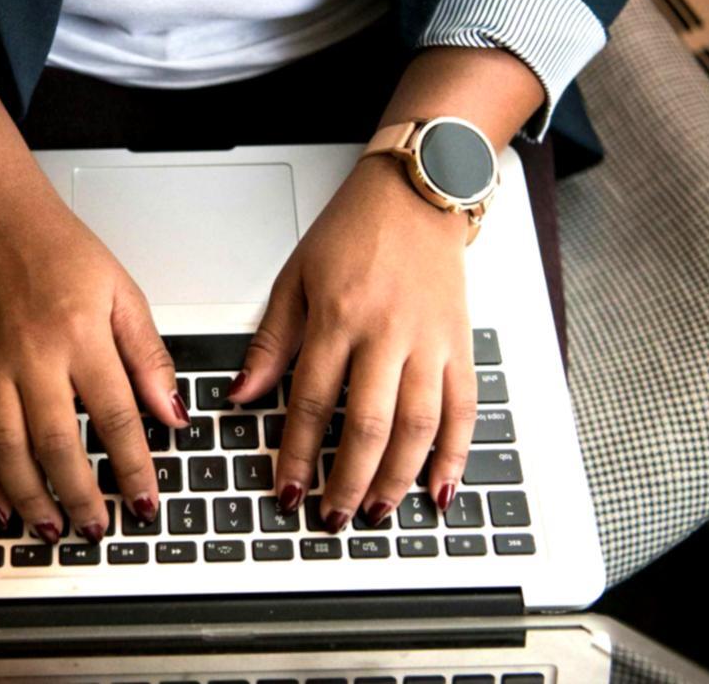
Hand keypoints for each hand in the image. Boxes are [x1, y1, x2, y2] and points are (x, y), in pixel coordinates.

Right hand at [0, 196, 189, 545]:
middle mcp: (32, 356)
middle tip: (97, 530)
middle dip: (79, 496)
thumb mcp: (124, 293)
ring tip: (51, 528)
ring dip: (29, 497)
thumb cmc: (62, 252)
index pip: (114, 417)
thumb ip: (149, 357)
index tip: (146, 501)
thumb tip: (173, 413)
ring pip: (7, 448)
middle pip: (57, 443)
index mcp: (80, 335)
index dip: (133, 467)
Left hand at [226, 156, 476, 530]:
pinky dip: (455, 453)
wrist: (416, 193)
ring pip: (418, 425)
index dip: (298, 453)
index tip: (288, 488)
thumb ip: (272, 341)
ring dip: (397, 477)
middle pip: (367, 424)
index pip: (312, 400)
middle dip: (347, 480)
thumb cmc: (353, 231)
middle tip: (332, 515)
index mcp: (338, 316)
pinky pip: (464, 408)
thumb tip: (243, 394)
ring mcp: (430, 341)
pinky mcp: (461, 344)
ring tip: (377, 511)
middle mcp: (387, 332)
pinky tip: (440, 487)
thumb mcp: (295, 277)